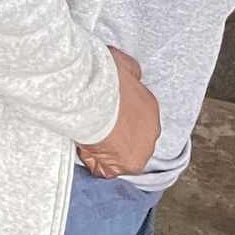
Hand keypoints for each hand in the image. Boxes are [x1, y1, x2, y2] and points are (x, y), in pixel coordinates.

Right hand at [77, 47, 160, 179]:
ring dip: (104, 151)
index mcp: (150, 107)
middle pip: (131, 140)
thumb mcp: (125, 65)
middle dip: (114, 136)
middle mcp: (152, 130)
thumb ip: (131, 74)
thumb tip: (133, 76)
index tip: (101, 113)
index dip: (116, 119)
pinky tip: (82, 147)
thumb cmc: (106, 77)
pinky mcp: (128, 165)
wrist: (95, 94)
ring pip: (120, 157)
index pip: (135, 120)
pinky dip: (93, 161)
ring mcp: (142, 150)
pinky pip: (105, 169)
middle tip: (93, 126)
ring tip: (85, 137)